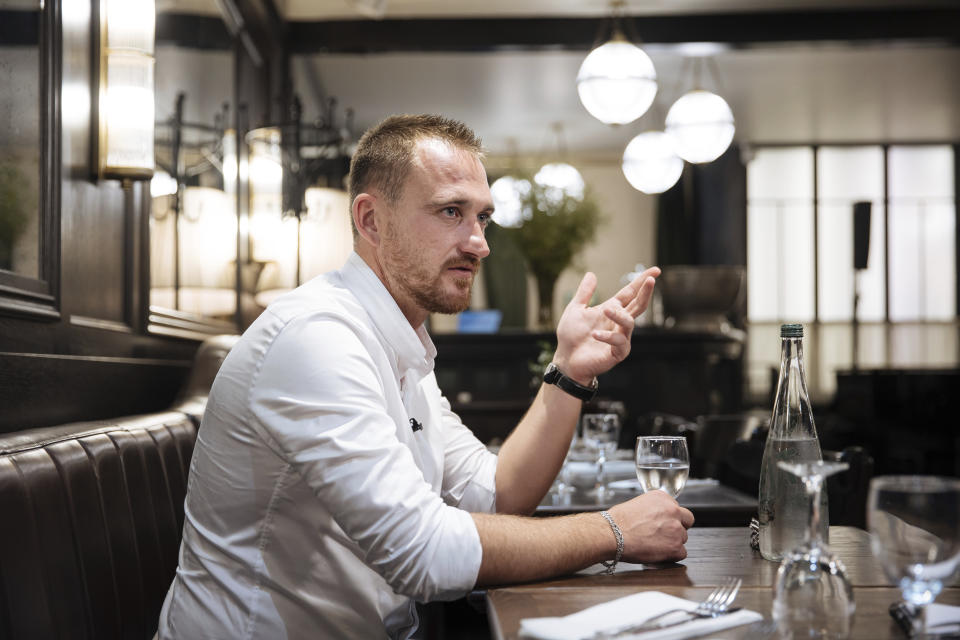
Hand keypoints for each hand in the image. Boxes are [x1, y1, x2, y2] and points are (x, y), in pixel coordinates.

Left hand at [552, 267, 659, 384]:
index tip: (656, 271)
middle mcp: (619, 323)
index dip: (641, 282)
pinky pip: (618, 342)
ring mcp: (621, 338)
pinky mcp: (617, 353)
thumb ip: (584, 293)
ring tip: (606, 310)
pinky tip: (595, 334)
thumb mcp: (575, 310)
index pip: (630, 293)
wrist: (566, 359)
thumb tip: (591, 273)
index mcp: (611, 310)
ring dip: (619, 315)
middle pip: (638, 305)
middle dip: (645, 292)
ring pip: (629, 322)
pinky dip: (608, 337)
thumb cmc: (571, 336)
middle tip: (651, 281)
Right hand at [610, 490, 693, 563]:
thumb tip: (657, 518)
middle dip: (677, 528)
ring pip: (683, 538)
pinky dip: (672, 555)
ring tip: (656, 544)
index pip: (677, 508)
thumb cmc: (618, 521)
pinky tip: (659, 553)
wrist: (612, 534)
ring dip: (673, 542)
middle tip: (664, 534)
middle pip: (686, 521)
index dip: (670, 518)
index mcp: (662, 498)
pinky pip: (682, 553)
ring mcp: (675, 529)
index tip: (663, 523)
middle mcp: (672, 510)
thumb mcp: (638, 504)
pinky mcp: (675, 546)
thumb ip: (653, 509)